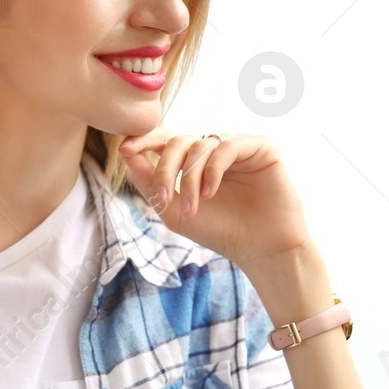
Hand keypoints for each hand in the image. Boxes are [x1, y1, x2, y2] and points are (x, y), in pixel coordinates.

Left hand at [117, 130, 313, 272]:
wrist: (261, 249)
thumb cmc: (221, 232)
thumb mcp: (174, 210)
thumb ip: (150, 182)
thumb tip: (126, 151)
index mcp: (196, 162)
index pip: (167, 140)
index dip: (145, 139)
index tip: (126, 149)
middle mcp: (216, 150)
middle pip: (179, 141)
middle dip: (165, 168)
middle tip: (164, 197)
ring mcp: (239, 147)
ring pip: (201, 145)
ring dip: (190, 177)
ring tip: (192, 207)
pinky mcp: (262, 147)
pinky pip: (228, 146)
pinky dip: (213, 169)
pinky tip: (210, 192)